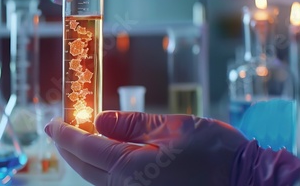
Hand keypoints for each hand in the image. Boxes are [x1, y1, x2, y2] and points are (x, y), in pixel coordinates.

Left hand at [45, 111, 299, 185]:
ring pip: (98, 179)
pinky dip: (103, 169)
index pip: (85, 148)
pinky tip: (107, 155)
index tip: (51, 123)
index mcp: (131, 168)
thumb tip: (100, 120)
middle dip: (69, 148)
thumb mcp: (172, 127)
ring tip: (80, 138)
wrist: (248, 182)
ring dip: (85, 159)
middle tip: (60, 129)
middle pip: (85, 168)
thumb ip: (132, 124)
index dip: (64, 134)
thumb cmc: (216, 153)